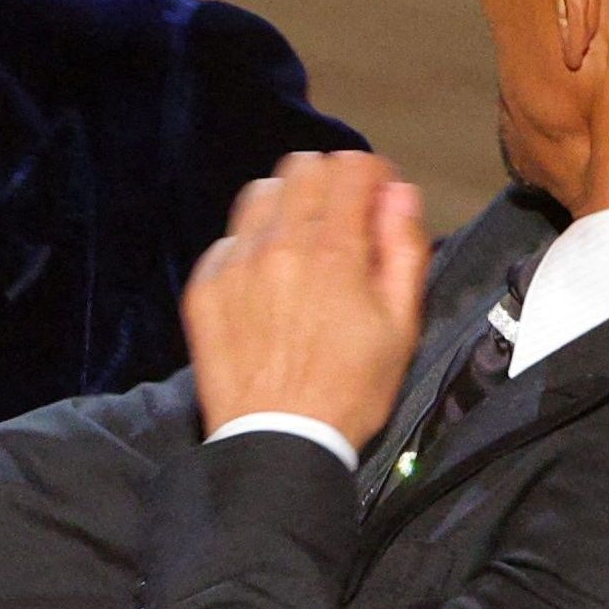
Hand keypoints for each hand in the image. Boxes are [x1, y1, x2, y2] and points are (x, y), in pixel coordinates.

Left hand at [183, 150, 428, 450]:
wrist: (278, 442)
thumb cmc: (350, 391)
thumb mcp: (402, 326)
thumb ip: (404, 249)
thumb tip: (399, 193)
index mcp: (333, 251)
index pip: (350, 166)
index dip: (372, 177)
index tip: (377, 202)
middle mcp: (278, 245)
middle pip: (302, 167)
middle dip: (330, 184)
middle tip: (342, 222)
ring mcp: (234, 264)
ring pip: (260, 194)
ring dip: (287, 206)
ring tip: (301, 246)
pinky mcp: (204, 288)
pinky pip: (228, 240)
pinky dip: (252, 248)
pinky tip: (267, 283)